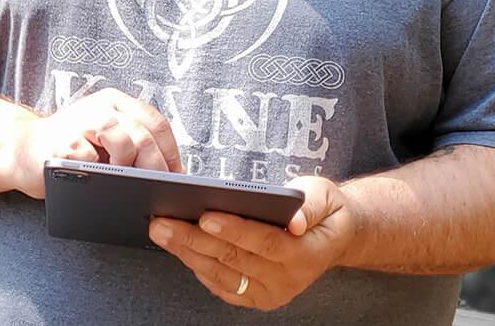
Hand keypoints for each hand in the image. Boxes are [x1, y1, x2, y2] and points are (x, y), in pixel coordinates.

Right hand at [0, 88, 181, 198]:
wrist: (20, 150)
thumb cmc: (70, 149)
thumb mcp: (105, 139)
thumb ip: (133, 145)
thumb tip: (172, 175)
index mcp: (114, 102)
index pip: (156, 123)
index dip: (171, 153)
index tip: (176, 177)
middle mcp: (100, 106)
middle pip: (144, 135)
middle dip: (157, 168)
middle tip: (157, 190)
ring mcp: (80, 122)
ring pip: (125, 141)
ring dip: (132, 168)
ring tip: (127, 185)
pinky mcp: (63, 144)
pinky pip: (94, 161)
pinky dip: (100, 175)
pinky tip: (97, 182)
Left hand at [147, 175, 358, 309]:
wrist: (333, 238)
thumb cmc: (323, 211)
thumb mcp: (324, 196)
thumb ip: (309, 206)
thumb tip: (294, 221)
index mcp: (305, 254)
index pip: (264, 241)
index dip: (234, 229)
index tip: (204, 215)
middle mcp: (287, 281)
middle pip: (234, 258)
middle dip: (194, 238)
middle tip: (162, 222)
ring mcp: (270, 293)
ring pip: (221, 274)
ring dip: (187, 252)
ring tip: (161, 231)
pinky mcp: (256, 297)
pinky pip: (221, 286)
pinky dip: (198, 267)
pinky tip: (178, 248)